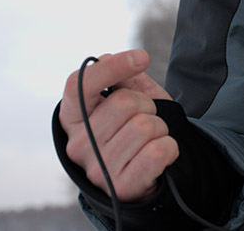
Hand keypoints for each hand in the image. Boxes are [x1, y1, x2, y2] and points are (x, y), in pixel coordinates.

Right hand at [58, 49, 177, 200]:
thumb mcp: (129, 100)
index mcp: (73, 118)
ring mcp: (97, 169)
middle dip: (147, 106)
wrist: (146, 177)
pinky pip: (159, 150)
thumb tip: (106, 57)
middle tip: (144, 120)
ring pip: (145, 126)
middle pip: (125, 102)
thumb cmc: (134, 133)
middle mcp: (77, 145)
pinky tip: (159, 156)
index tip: (142, 57)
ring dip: (159, 128)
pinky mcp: (121, 187)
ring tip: (150, 141)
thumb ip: (119, 79)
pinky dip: (170, 147)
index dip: (112, 67)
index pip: (80, 84)